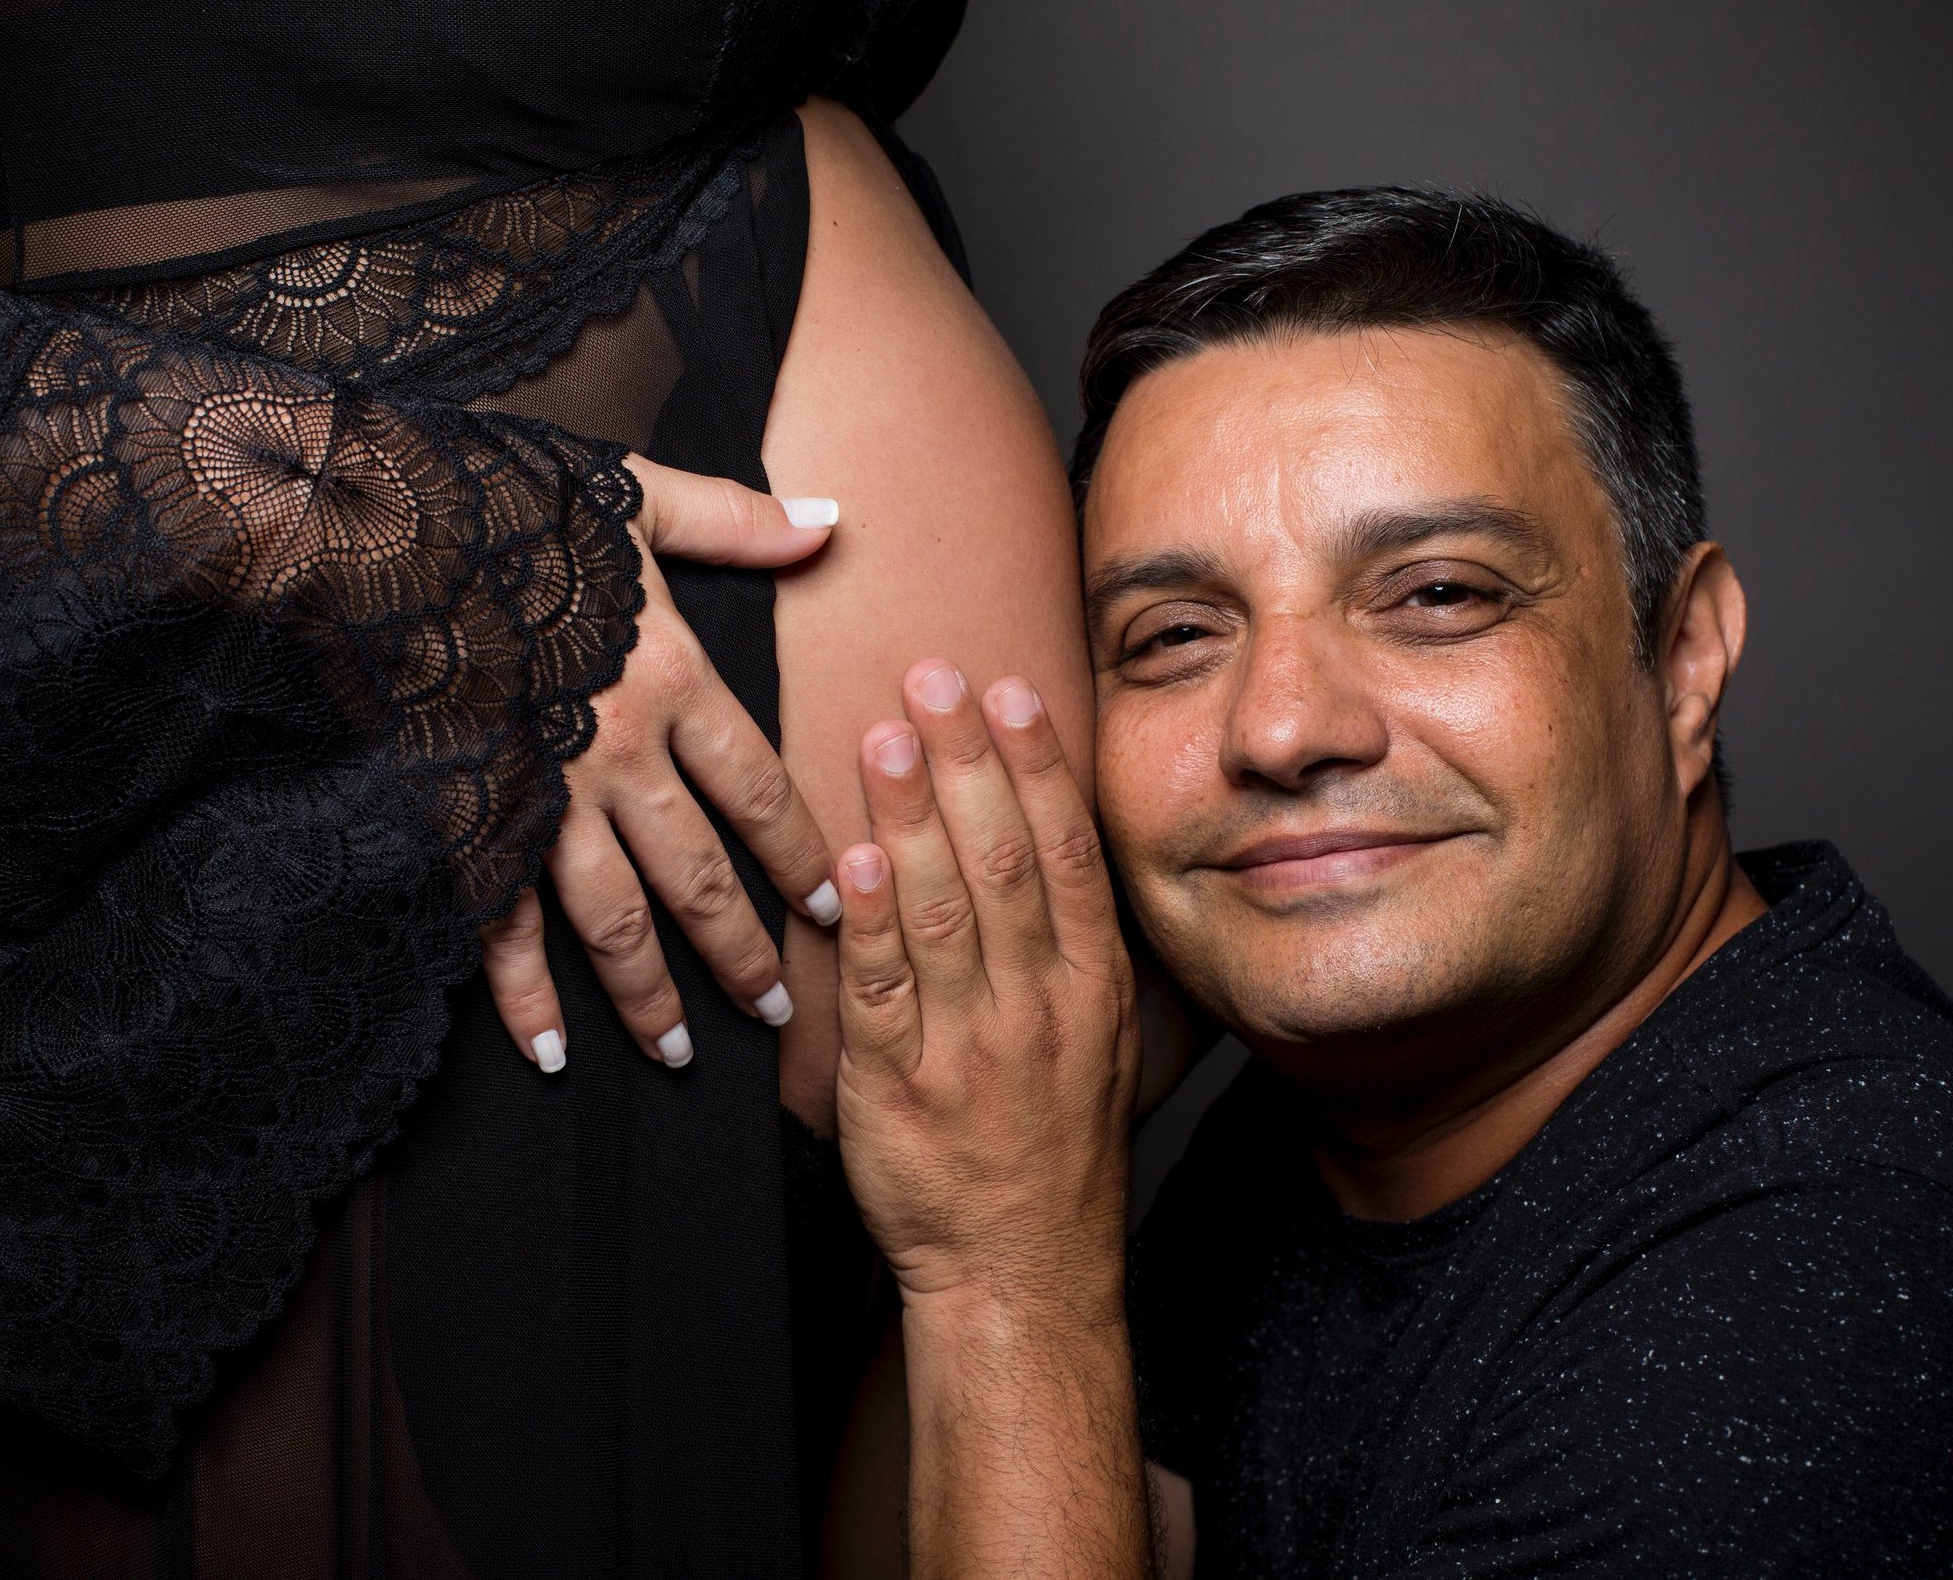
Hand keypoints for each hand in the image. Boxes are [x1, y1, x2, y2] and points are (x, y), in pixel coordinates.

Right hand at [480, 456, 843, 1071]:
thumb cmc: (508, 503)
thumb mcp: (641, 495)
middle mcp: (621, 754)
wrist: (378, 524)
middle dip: (744, 953)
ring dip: (651, 995)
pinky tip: (550, 1051)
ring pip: (615, 920)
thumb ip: (740, 520)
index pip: (761, 788)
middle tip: (779, 1012)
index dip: (801, 853)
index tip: (833, 903)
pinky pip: (503, 929)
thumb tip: (834, 519)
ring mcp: (544, 797)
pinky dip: (524, 997)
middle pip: (702, 877)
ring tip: (681, 1055)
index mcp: (674, 679)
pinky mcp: (470, 819)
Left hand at [831, 659, 1138, 1313]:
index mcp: (1090, 987)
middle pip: (1002, 859)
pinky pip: (883, 993)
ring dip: (911, 815)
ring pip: (943, 910)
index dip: (1034, 765)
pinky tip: (851, 861)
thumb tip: (1045, 845)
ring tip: (884, 735)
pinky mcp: (902, 1088)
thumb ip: (1071, 950)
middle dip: (966, 759)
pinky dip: (867, 923)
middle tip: (932, 677)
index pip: (1063, 852)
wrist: (1022, 1275)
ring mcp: (971, 1047)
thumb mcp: (1101, 1046)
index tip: (1007, 692)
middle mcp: (1039, 1006)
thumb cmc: (1051, 1155)